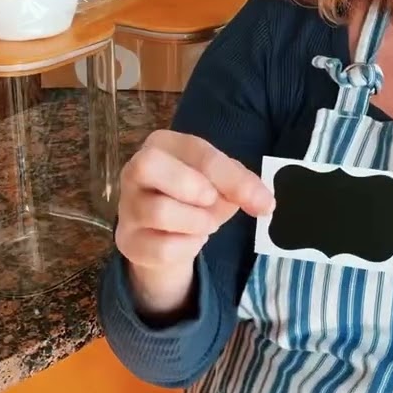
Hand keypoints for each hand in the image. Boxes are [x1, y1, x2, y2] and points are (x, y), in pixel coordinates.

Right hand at [116, 130, 273, 315]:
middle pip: (149, 165)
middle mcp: (134, 170)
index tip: (263, 203)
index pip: (196, 150)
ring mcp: (127, 207)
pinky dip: (187, 248)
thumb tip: (265, 203)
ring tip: (206, 224)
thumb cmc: (194, 196)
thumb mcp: (221, 182)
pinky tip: (189, 240)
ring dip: (196, 222)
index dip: (231, 177)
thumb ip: (241, 185)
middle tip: (211, 201)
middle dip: (191, 185)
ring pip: (159, 211)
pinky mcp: (128, 241)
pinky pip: (160, 247)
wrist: (165, 234)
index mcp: (162, 144)